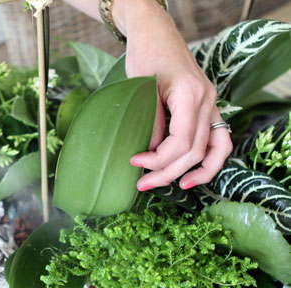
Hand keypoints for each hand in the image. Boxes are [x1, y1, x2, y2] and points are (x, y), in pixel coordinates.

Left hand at [113, 0, 232, 190]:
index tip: (134, 161)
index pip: (181, 142)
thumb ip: (152, 122)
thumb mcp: (141, 89)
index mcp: (191, 95)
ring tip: (178, 187)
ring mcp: (211, 103)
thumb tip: (152, 154)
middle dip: (168, 172)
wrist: (156, 34)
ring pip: (215, 149)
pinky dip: (209, 158)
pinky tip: (193, 172)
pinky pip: (218, 139)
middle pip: (195, 151)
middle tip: (142, 184)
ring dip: (197, 172)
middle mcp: (207, 101)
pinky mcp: (208, 106)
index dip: (158, 159)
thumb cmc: (145, 55)